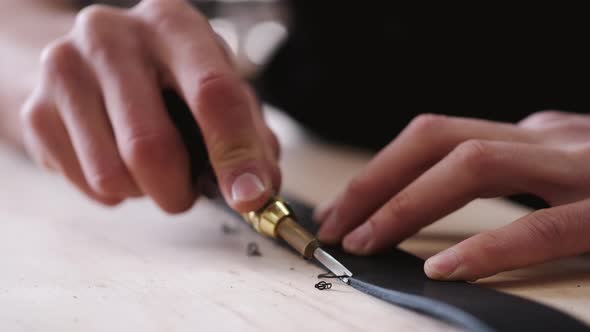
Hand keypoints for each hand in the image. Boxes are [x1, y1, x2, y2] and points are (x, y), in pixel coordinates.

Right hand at [20, 0, 279, 212]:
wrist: (88, 62)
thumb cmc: (164, 79)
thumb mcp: (214, 87)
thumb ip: (247, 135)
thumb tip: (259, 190)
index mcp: (173, 24)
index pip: (213, 94)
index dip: (237, 154)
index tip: (251, 198)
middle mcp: (112, 35)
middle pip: (152, 147)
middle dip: (179, 191)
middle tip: (185, 191)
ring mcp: (65, 69)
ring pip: (113, 175)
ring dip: (145, 191)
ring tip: (148, 166)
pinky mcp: (35, 108)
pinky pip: (86, 184)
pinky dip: (115, 191)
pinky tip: (115, 159)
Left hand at [315, 111, 589, 280]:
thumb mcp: (566, 163)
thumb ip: (515, 165)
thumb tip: (444, 179)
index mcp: (532, 135)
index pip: (436, 138)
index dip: (379, 171)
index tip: (339, 208)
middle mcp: (547, 139)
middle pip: (439, 140)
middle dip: (374, 182)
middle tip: (333, 225)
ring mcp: (579, 168)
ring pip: (475, 166)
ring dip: (405, 204)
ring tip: (364, 241)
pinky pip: (542, 228)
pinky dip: (487, 246)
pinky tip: (444, 268)